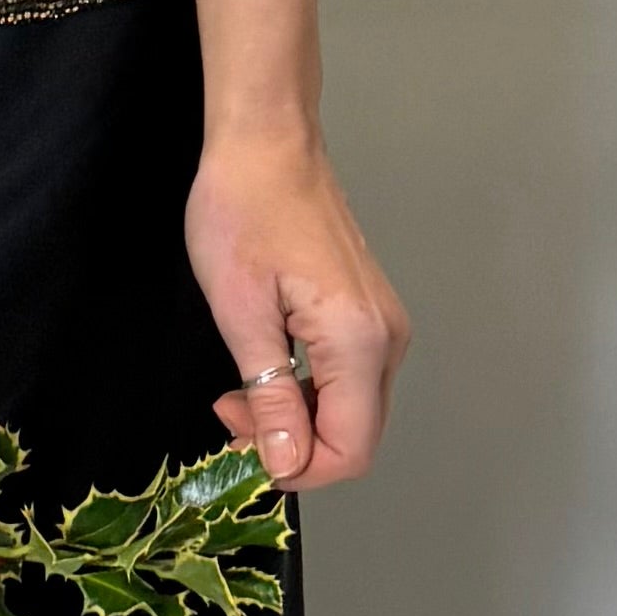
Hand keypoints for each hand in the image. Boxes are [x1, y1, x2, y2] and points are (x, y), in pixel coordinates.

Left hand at [183, 129, 407, 491]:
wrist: (268, 145)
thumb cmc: (243, 213)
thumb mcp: (241, 313)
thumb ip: (269, 395)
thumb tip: (287, 463)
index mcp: (359, 341)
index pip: (350, 450)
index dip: (297, 470)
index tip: (240, 450)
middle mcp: (387, 339)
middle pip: (357, 437)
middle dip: (292, 447)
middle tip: (229, 415)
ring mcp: (384, 326)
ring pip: (351, 412)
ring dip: (296, 421)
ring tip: (237, 392)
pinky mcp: (369, 315)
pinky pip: (348, 381)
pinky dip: (307, 394)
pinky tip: (264, 370)